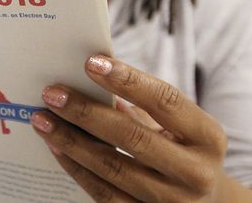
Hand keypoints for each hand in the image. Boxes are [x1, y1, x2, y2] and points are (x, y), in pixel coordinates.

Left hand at [32, 55, 226, 202]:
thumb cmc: (185, 151)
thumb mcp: (179, 127)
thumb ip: (143, 105)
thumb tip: (91, 78)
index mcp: (208, 137)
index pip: (165, 101)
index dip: (128, 80)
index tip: (91, 62)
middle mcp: (195, 172)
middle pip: (132, 138)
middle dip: (86, 113)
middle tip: (52, 93)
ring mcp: (172, 202)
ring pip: (113, 168)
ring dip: (71, 141)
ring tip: (44, 120)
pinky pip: (104, 194)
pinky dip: (76, 169)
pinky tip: (56, 148)